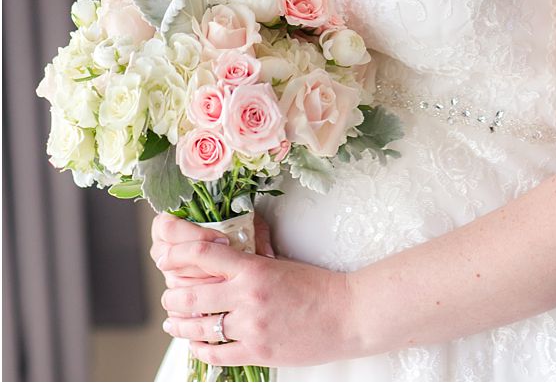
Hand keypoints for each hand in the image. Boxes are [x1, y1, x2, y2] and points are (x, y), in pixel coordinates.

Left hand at [153, 212, 363, 367]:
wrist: (350, 314)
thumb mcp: (285, 263)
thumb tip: (230, 239)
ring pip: (198, 328)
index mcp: (255, 269)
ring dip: (179, 325)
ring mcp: (251, 327)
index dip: (176, 256)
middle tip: (170, 297)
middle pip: (189, 296)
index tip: (166, 258)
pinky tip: (195, 344)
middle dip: (172, 297)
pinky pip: (215, 355)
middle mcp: (248, 297)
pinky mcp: (257, 352)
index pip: (202, 256)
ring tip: (173, 322)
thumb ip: (255, 254)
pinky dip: (199, 350)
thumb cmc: (321, 286)